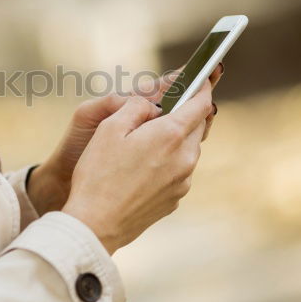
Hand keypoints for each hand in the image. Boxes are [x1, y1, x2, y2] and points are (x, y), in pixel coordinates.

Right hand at [27, 63, 223, 214]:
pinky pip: (179, 172)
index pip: (200, 104)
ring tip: (149, 141)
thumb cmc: (98, 174)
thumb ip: (136, 107)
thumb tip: (152, 105)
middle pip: (197, 127)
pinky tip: (143, 168)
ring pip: (188, 151)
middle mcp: (184, 158)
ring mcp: (183, 182)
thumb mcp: (109, 128)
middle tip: (170, 107)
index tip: (205, 78)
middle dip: (187, 114)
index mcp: (170, 135)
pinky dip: (168, 163)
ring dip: (176, 140)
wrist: (96, 224)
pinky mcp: (175, 199)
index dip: (203, 87)